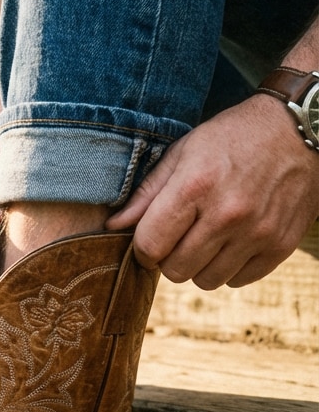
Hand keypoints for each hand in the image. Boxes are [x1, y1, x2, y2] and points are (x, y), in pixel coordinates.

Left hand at [106, 93, 318, 287]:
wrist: (300, 130)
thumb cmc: (232, 138)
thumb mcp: (183, 153)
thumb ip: (147, 194)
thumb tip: (113, 226)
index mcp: (196, 186)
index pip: (150, 245)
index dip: (142, 246)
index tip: (150, 238)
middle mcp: (228, 214)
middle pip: (175, 270)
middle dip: (169, 257)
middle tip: (180, 235)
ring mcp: (257, 233)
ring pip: (206, 281)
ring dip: (199, 265)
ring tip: (207, 237)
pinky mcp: (280, 246)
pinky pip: (238, 281)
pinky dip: (229, 268)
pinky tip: (232, 241)